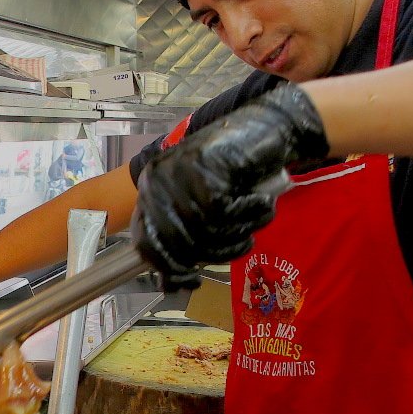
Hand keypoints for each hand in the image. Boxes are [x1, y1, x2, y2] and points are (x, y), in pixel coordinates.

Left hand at [130, 85, 325, 289]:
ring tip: (253, 219)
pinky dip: (250, 215)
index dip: (170, 270)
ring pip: (205, 233)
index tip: (193, 282)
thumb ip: (185, 238)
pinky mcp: (206, 167)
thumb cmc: (236, 173)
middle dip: (213, 254)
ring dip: (238, 234)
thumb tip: (166, 286)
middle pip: (178, 244)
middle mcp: (157, 181)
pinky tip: (260, 201)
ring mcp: (179, 173)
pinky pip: (226, 215)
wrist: (266, 128)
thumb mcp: (203, 208)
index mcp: (150, 191)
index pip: (146, 244)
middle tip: (239, 243)